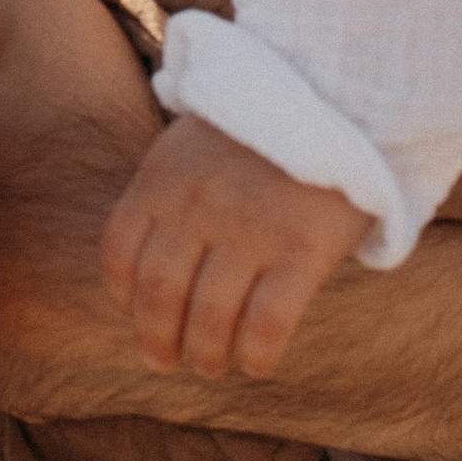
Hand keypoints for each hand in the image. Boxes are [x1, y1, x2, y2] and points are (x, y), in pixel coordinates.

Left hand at [100, 111, 371, 377]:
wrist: (340, 94)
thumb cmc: (264, 132)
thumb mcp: (194, 144)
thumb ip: (168, 195)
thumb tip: (147, 268)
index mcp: (164, 177)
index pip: (121, 252)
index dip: (123, 299)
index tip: (137, 320)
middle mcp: (199, 205)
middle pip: (160, 294)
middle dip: (158, 340)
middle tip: (167, 362)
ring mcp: (251, 228)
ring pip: (211, 317)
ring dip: (207, 355)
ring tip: (212, 366)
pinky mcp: (303, 248)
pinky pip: (269, 322)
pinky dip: (258, 355)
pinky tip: (258, 365)